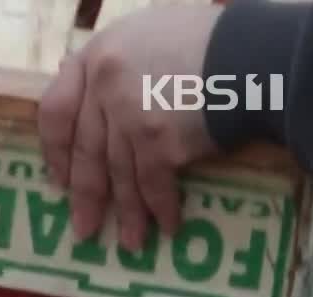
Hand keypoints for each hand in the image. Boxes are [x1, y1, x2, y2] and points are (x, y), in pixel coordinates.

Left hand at [37, 5, 224, 250]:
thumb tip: (98, 107)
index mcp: (96, 54)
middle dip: (87, 196)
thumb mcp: (148, 36)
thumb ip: (117, 68)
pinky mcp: (157, 141)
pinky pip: (153, 185)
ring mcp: (128, 114)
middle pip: (87, 151)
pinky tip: (166, 227)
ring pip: (118, 174)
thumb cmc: (210, 40)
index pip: (55, 111)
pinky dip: (160, 208)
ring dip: (126, 213)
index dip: (56, 151)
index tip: (59, 179)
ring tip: (130, 243)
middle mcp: (103, 85)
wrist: (257, 49)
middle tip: (85, 228)